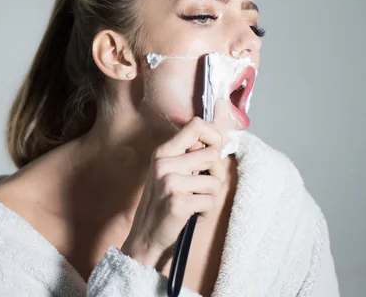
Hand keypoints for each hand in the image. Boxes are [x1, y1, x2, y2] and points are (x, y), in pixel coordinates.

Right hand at [121, 117, 223, 266]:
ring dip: (210, 196)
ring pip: (215, 181)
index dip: (213, 135)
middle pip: (212, 154)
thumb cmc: (163, 204)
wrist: (145, 238)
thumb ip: (189, 156)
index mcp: (163, 152)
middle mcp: (164, 163)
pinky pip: (211, 201)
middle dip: (215, 174)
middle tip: (202, 187)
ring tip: (194, 202)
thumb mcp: (169, 173)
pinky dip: (206, 211)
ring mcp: (170, 183)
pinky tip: (192, 214)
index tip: (215, 150)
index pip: (196, 125)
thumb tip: (220, 142)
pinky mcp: (178, 203)